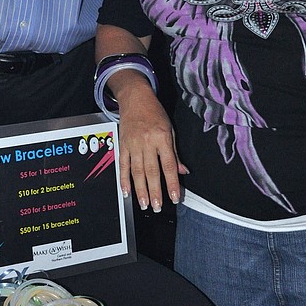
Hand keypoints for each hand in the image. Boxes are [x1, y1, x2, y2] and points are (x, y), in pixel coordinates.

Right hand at [113, 75, 187, 211]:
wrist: (135, 98)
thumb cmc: (155, 113)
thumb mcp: (170, 129)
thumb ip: (175, 153)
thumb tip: (183, 172)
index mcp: (162, 138)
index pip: (168, 165)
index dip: (172, 183)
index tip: (175, 197)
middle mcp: (147, 142)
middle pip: (151, 171)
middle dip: (155, 191)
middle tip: (157, 206)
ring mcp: (133, 144)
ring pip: (137, 171)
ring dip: (140, 190)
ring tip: (145, 204)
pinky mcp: (123, 145)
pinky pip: (123, 165)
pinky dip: (124, 180)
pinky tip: (126, 192)